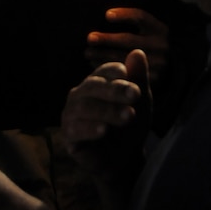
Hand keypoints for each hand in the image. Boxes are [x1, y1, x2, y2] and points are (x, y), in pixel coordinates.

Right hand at [61, 48, 151, 180]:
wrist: (124, 157)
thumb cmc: (130, 124)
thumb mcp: (141, 102)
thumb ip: (139, 78)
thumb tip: (138, 52)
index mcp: (98, 81)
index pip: (104, 71)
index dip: (119, 75)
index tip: (136, 84)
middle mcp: (81, 93)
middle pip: (93, 86)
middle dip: (115, 91)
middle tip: (136, 95)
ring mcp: (72, 114)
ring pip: (84, 107)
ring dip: (107, 111)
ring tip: (128, 116)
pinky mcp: (69, 135)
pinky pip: (75, 129)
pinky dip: (89, 129)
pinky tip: (104, 130)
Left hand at [85, 8, 168, 84]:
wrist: (167, 70)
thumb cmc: (148, 46)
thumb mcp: (148, 32)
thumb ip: (133, 25)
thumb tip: (105, 17)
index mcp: (160, 30)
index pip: (141, 17)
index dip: (124, 15)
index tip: (106, 15)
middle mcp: (162, 46)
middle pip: (129, 39)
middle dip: (106, 39)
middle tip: (90, 38)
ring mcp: (158, 64)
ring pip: (125, 57)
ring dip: (102, 54)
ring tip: (88, 53)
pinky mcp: (151, 80)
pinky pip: (125, 72)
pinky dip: (108, 68)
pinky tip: (96, 65)